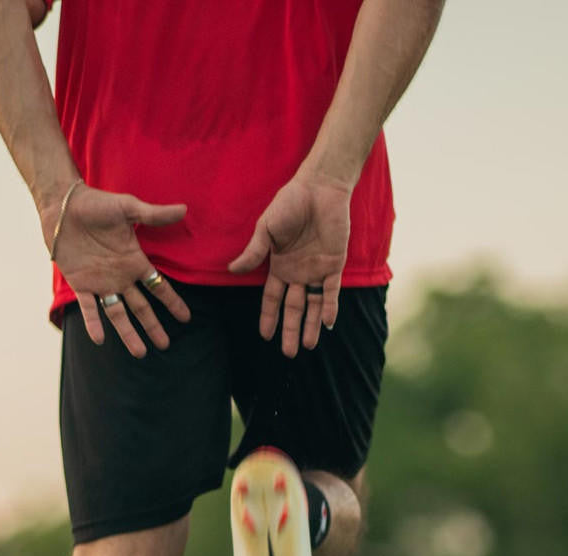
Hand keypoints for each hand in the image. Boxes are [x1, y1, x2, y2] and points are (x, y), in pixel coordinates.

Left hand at [46, 184, 190, 356]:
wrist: (63, 206)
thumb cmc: (96, 204)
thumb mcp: (128, 208)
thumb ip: (154, 215)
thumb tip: (184, 210)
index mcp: (134, 261)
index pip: (158, 287)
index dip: (171, 302)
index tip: (185, 318)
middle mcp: (120, 277)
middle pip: (141, 307)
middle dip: (153, 326)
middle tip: (164, 345)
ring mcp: (101, 283)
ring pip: (118, 314)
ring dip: (128, 333)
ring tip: (139, 353)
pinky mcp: (81, 284)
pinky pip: (89, 308)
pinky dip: (93, 323)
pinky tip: (100, 339)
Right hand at [228, 175, 351, 356]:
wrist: (320, 188)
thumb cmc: (290, 203)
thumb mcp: (266, 228)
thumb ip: (254, 251)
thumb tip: (233, 270)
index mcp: (279, 266)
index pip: (272, 299)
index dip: (268, 317)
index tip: (265, 336)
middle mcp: (297, 273)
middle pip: (293, 309)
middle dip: (290, 331)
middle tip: (288, 354)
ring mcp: (317, 270)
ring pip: (313, 305)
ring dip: (310, 326)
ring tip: (307, 347)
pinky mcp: (335, 264)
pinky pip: (332, 291)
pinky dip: (330, 307)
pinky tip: (327, 324)